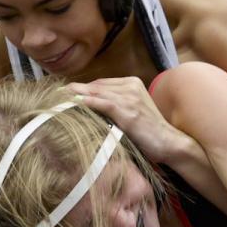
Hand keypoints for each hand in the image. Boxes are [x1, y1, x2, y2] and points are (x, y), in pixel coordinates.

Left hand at [66, 76, 186, 161]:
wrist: (169, 143)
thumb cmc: (150, 132)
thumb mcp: (132, 113)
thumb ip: (115, 106)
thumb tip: (91, 108)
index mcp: (132, 83)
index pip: (101, 83)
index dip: (83, 88)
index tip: (66, 92)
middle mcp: (131, 87)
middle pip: (96, 86)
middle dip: (76, 90)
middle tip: (56, 94)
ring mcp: (130, 98)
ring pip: (97, 93)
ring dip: (77, 95)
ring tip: (59, 98)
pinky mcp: (129, 112)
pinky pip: (103, 104)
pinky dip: (88, 102)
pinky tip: (75, 103)